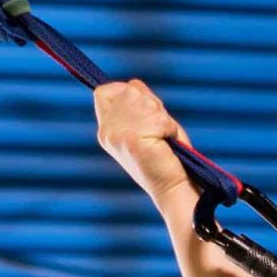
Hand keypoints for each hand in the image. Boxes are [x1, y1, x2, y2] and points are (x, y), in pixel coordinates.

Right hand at [93, 77, 197, 207]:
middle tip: (160, 132)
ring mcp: (117, 134)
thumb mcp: (146, 126)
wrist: (173, 190)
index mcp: (105, 130)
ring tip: (164, 140)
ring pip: (146, 102)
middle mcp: (107, 131)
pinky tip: (167, 145)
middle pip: (130, 91)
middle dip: (152, 105)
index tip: (145, 112)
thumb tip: (134, 85)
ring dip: (163, 119)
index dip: (125, 92)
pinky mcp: (132, 139)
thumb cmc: (166, 158)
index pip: (104, 91)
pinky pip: (160, 118)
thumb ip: (136, 106)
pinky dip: (171, 129)